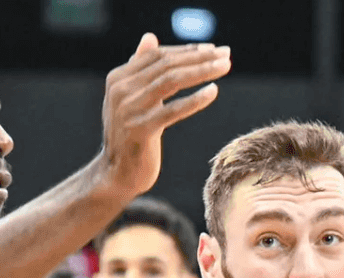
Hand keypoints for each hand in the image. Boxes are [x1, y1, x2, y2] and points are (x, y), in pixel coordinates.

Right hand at [97, 34, 230, 198]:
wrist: (116, 174)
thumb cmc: (129, 135)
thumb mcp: (131, 98)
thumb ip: (140, 69)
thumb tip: (150, 37)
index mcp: (117, 79)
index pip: (157, 56)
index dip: (186, 51)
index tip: (212, 49)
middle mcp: (120, 91)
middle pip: (166, 65)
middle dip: (199, 57)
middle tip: (226, 54)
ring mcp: (129, 110)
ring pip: (171, 81)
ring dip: (202, 71)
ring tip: (225, 67)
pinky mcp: (141, 130)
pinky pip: (174, 109)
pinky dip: (195, 99)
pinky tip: (213, 91)